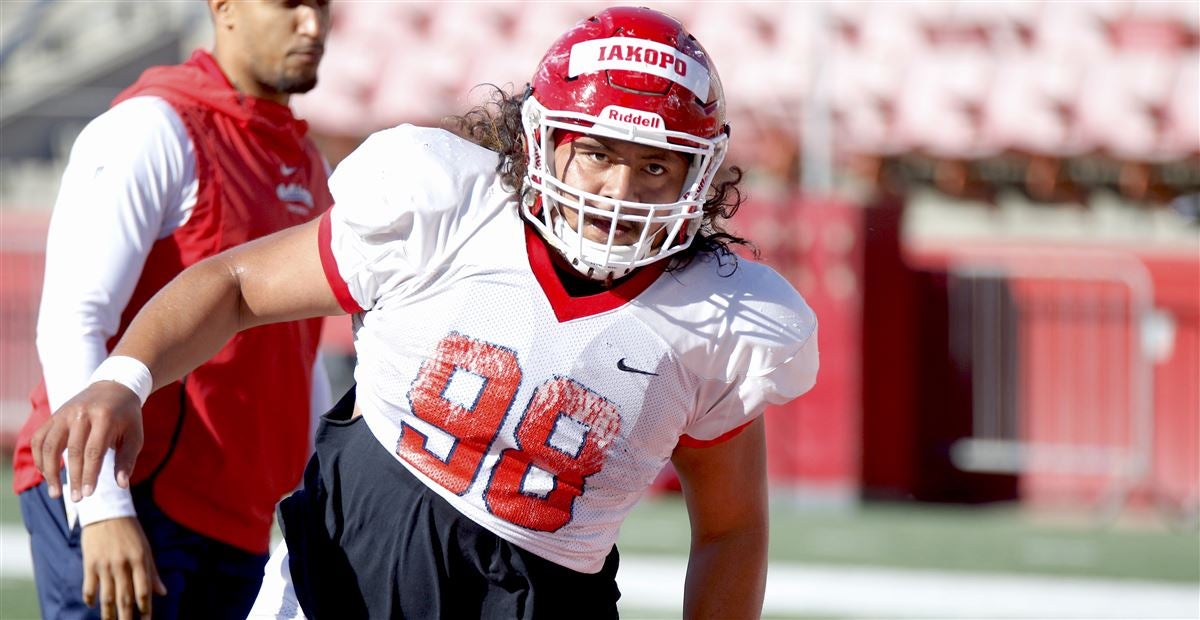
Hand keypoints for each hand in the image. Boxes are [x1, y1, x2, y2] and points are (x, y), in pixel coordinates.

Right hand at [30, 381, 144, 500]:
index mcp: (104, 417)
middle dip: (73, 478)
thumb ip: (127, 459)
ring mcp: (63, 414)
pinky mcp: (53, 416)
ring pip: (48, 446)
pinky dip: (39, 458)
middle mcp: (80, 414)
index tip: (88, 494)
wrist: (113, 388)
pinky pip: (39, 439)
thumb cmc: (127, 417)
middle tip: (77, 499)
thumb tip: (122, 485)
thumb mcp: (135, 435)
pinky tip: (47, 474)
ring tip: (55, 492)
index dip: (89, 474)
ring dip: (49, 472)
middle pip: (72, 451)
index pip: (94, 451)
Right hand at [81, 517, 167, 619]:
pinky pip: (89, 587)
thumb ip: (152, 573)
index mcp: (139, 560)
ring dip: (108, 613)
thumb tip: (162, 593)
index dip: (145, 609)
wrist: (106, 512)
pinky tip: (93, 606)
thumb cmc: (130, 532)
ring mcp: (105, 565)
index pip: (143, 591)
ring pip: (107, 596)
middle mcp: (123, 564)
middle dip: (127, 617)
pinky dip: (90, 599)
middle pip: (125, 597)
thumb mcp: (145, 549)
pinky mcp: (90, 563)